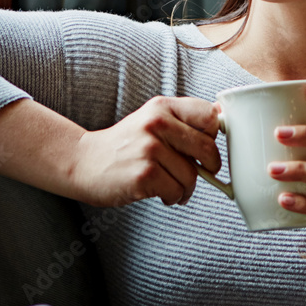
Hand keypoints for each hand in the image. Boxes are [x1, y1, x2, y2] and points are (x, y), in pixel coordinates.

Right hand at [71, 96, 220, 207]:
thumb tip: (222, 117)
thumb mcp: (151, 121)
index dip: (214, 136)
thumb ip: (183, 120)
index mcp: (162, 107)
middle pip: (207, 148)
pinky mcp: (143, 175)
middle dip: (209, 167)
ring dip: (186, 187)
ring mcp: (149, 149)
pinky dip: (173, 197)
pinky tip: (159, 192)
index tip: (206, 147)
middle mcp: (156, 124)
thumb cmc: (124, 146)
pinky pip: (177, 191)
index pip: (209, 115)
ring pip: (192, 175)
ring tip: (170, 185)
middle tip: (200, 172)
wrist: (84, 162)